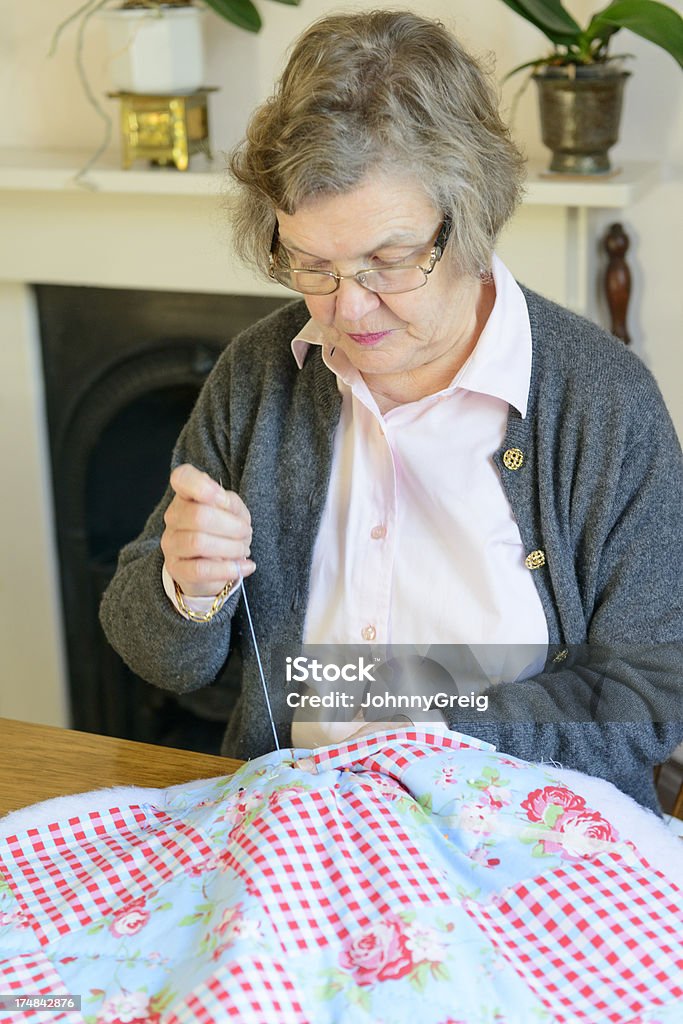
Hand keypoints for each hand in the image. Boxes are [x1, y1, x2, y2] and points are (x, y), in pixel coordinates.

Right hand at [161, 464, 254, 597]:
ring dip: (231, 547)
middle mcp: (174, 517)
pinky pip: (201, 569)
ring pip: (198, 542)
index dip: (200, 485)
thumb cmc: (225, 533)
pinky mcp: (177, 569)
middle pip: (199, 515)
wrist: (215, 567)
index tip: (221, 497)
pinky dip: (229, 569)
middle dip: (232, 526)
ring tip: (243, 549)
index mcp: (187, 495)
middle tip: (246, 532)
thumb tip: (221, 500)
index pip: (182, 478)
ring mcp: (171, 543)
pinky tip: (245, 566)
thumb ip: (229, 502)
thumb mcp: (234, 512)